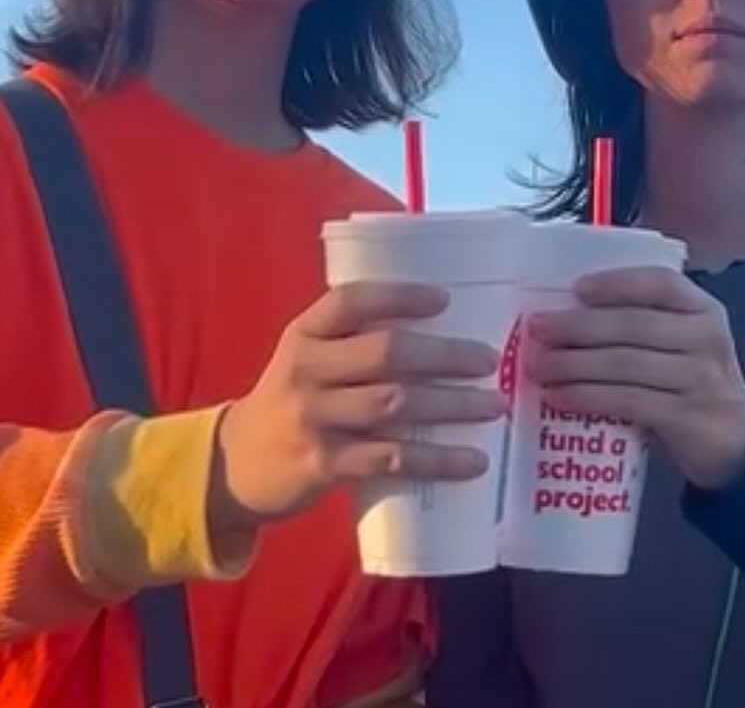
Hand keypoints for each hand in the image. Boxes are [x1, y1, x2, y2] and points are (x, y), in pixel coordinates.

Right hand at [210, 282, 501, 531]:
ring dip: (452, 405)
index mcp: (303, 334)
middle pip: (385, 353)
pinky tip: (472, 461)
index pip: (351, 301)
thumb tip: (438, 327)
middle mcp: (306, 370)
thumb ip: (351, 341)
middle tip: (489, 359)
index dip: (399, 296)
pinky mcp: (324, 465)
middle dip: (444, 355)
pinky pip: (392, 459)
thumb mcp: (306, 358)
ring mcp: (313, 418)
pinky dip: (437, 460)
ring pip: (396, 405)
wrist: (235, 465)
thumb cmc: (290, 401)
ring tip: (494, 405)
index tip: (444, 299)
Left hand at [527, 266, 744, 490]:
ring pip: (625, 363)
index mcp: (702, 309)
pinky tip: (559, 396)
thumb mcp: (679, 341)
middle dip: (578, 326)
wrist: (736, 441)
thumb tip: (563, 309)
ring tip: (538, 365)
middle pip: (633, 324)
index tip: (577, 288)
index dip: (617, 284)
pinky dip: (587, 396)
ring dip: (574, 364)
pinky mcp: (686, 417)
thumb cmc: (690, 379)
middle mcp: (706, 337)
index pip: (660, 284)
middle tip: (537, 329)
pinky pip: (627, 400)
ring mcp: (699, 378)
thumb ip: (639, 322)